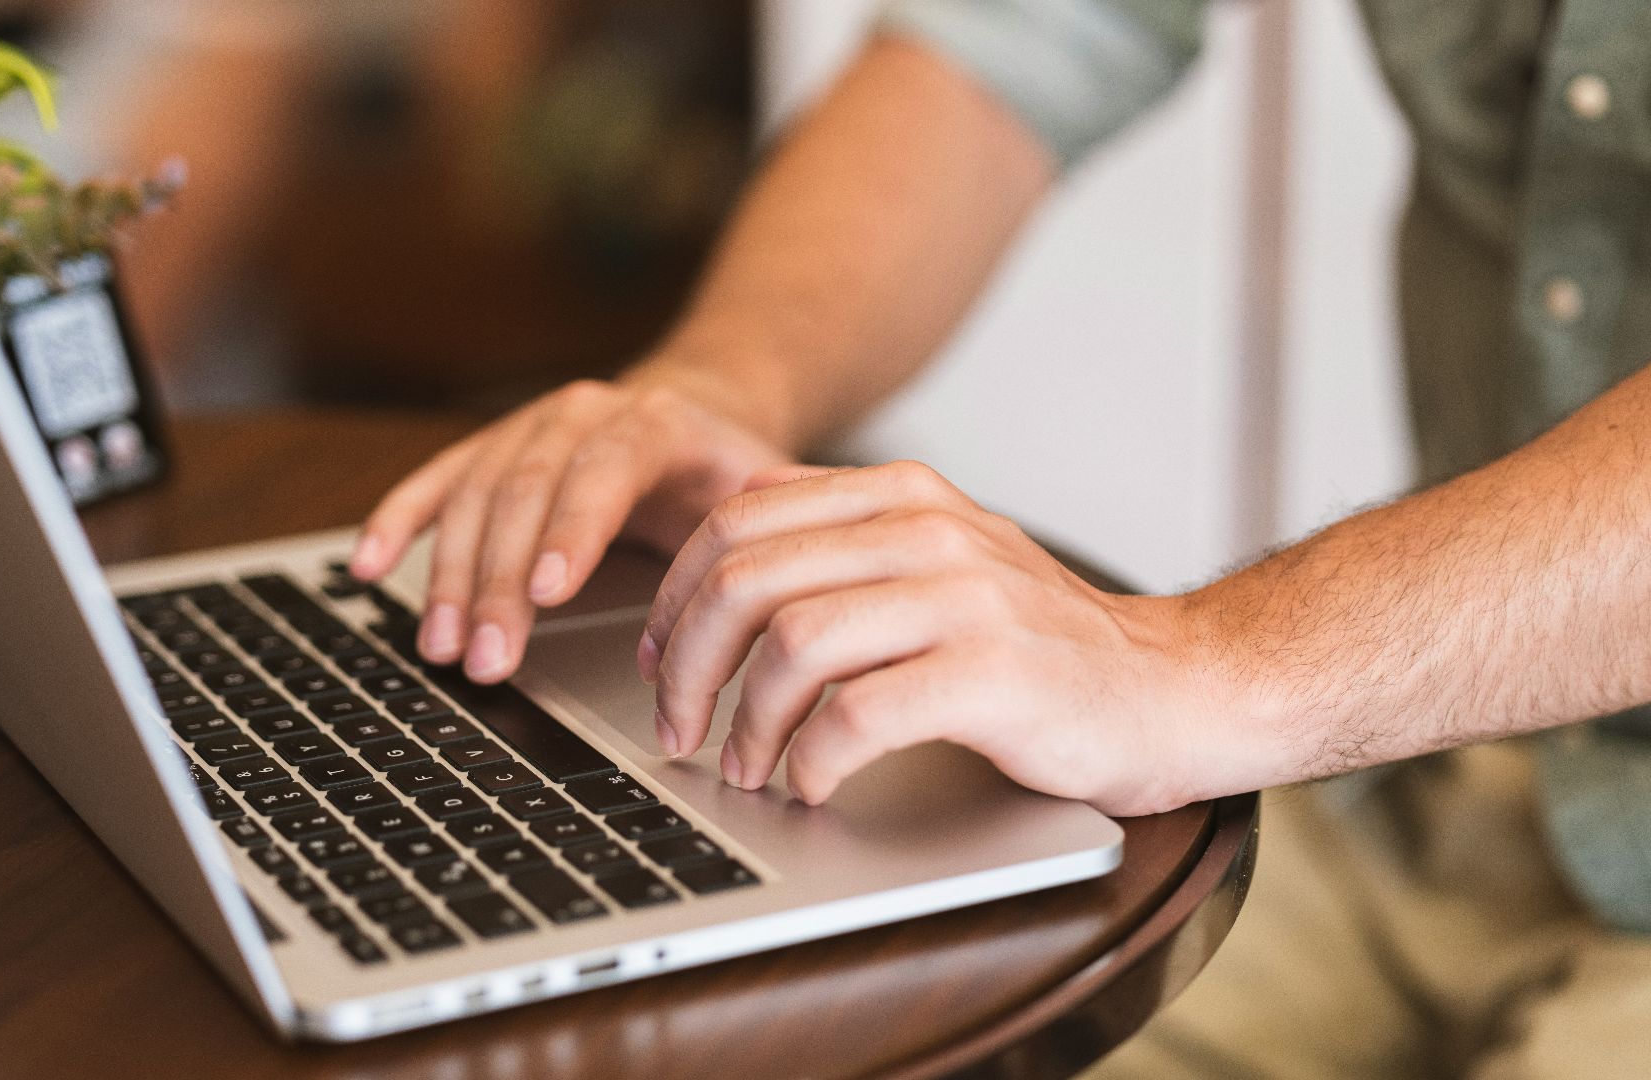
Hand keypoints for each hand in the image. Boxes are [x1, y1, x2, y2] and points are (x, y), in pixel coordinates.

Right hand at [352, 377, 790, 683]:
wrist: (700, 409)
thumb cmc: (729, 471)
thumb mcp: (764, 492)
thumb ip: (759, 533)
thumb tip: (761, 590)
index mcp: (654, 422)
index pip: (605, 472)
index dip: (573, 530)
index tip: (548, 593)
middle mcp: (580, 415)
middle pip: (526, 494)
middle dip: (500, 583)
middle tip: (485, 660)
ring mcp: (528, 427)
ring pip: (476, 495)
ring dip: (450, 576)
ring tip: (441, 649)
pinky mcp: (490, 449)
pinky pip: (436, 482)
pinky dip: (397, 522)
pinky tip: (366, 566)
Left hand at [641, 460, 1221, 816]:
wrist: (1177, 687)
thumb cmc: (1044, 644)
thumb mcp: (942, 560)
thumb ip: (850, 543)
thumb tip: (729, 549)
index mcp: (902, 495)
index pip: (739, 518)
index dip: (675, 596)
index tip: (657, 659)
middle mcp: (927, 530)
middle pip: (747, 580)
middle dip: (687, 665)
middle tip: (677, 727)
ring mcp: (963, 598)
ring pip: (791, 642)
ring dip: (744, 721)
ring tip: (745, 767)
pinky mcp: (993, 675)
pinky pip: (857, 714)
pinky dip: (812, 760)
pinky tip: (812, 785)